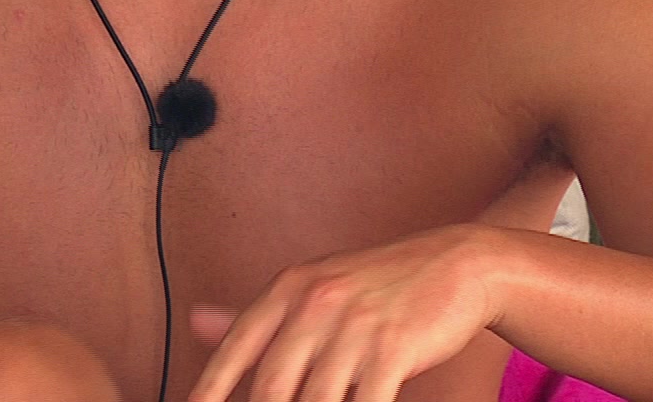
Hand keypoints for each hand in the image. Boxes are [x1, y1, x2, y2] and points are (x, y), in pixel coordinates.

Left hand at [187, 225, 504, 401]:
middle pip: (269, 387)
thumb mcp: (315, 286)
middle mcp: (313, 304)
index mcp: (287, 288)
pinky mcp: (391, 348)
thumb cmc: (378, 283)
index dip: (208, 391)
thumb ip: (261, 314)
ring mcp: (353, 327)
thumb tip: (196, 322)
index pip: (234, 351)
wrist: (455, 263)